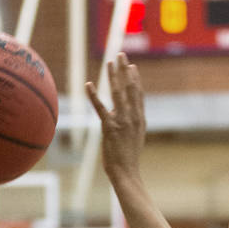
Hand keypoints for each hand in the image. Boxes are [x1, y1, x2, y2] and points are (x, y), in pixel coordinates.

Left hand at [86, 53, 145, 179]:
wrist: (126, 172)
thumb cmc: (129, 158)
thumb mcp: (136, 138)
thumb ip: (132, 123)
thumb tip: (122, 114)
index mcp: (140, 118)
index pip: (138, 94)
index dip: (135, 78)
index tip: (131, 66)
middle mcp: (133, 116)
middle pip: (129, 88)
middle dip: (125, 70)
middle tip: (121, 55)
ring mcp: (122, 121)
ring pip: (117, 93)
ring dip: (113, 76)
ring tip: (110, 62)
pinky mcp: (109, 127)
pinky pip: (100, 108)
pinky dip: (93, 95)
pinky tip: (88, 84)